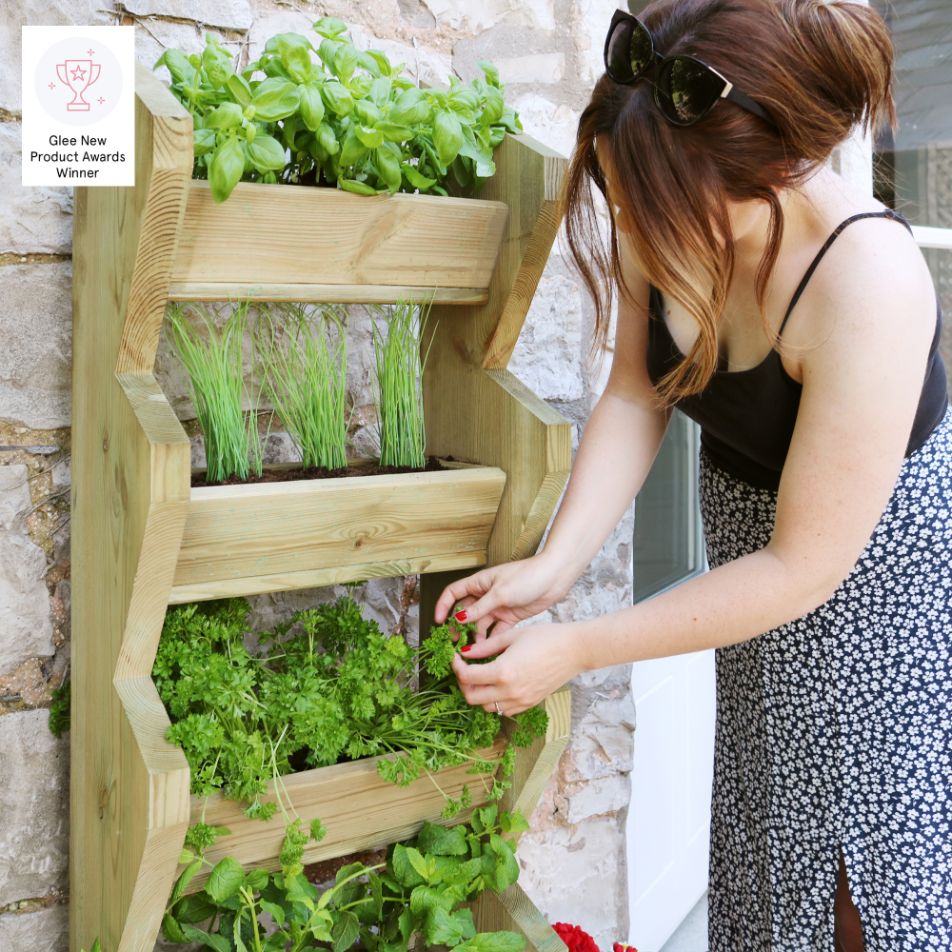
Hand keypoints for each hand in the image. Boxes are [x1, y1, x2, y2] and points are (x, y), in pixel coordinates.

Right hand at [433, 553, 571, 642]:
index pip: (453, 593)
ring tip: (472, 650)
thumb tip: (459, 619)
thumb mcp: (500, 592)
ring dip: (475, 635)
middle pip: (465, 611)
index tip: (438, 622)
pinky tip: (488, 651)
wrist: (555, 577)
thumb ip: (479, 607)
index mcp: (480, 583)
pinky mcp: (511, 616)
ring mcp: (498, 606)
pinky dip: (491, 640)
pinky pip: (496, 630)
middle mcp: (486, 595)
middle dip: (458, 626)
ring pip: (480, 623)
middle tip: (455, 642)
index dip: (443, 606)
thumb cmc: (528, 576)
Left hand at [451, 621, 584, 715]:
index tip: (456, 656)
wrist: (575, 650)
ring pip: (486, 707)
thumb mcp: (512, 635)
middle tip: (465, 668)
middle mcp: (509, 691)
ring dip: (478, 693)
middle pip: (471, 697)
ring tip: (480, 676)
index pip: (466, 677)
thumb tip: (466, 652)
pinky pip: (503, 710)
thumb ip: (486, 646)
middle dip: (463, 683)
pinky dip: (494, 700)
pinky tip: (497, 684)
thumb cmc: (547, 637)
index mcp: (503, 671)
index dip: (456, 666)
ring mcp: (520, 701)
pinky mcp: (529, 704)